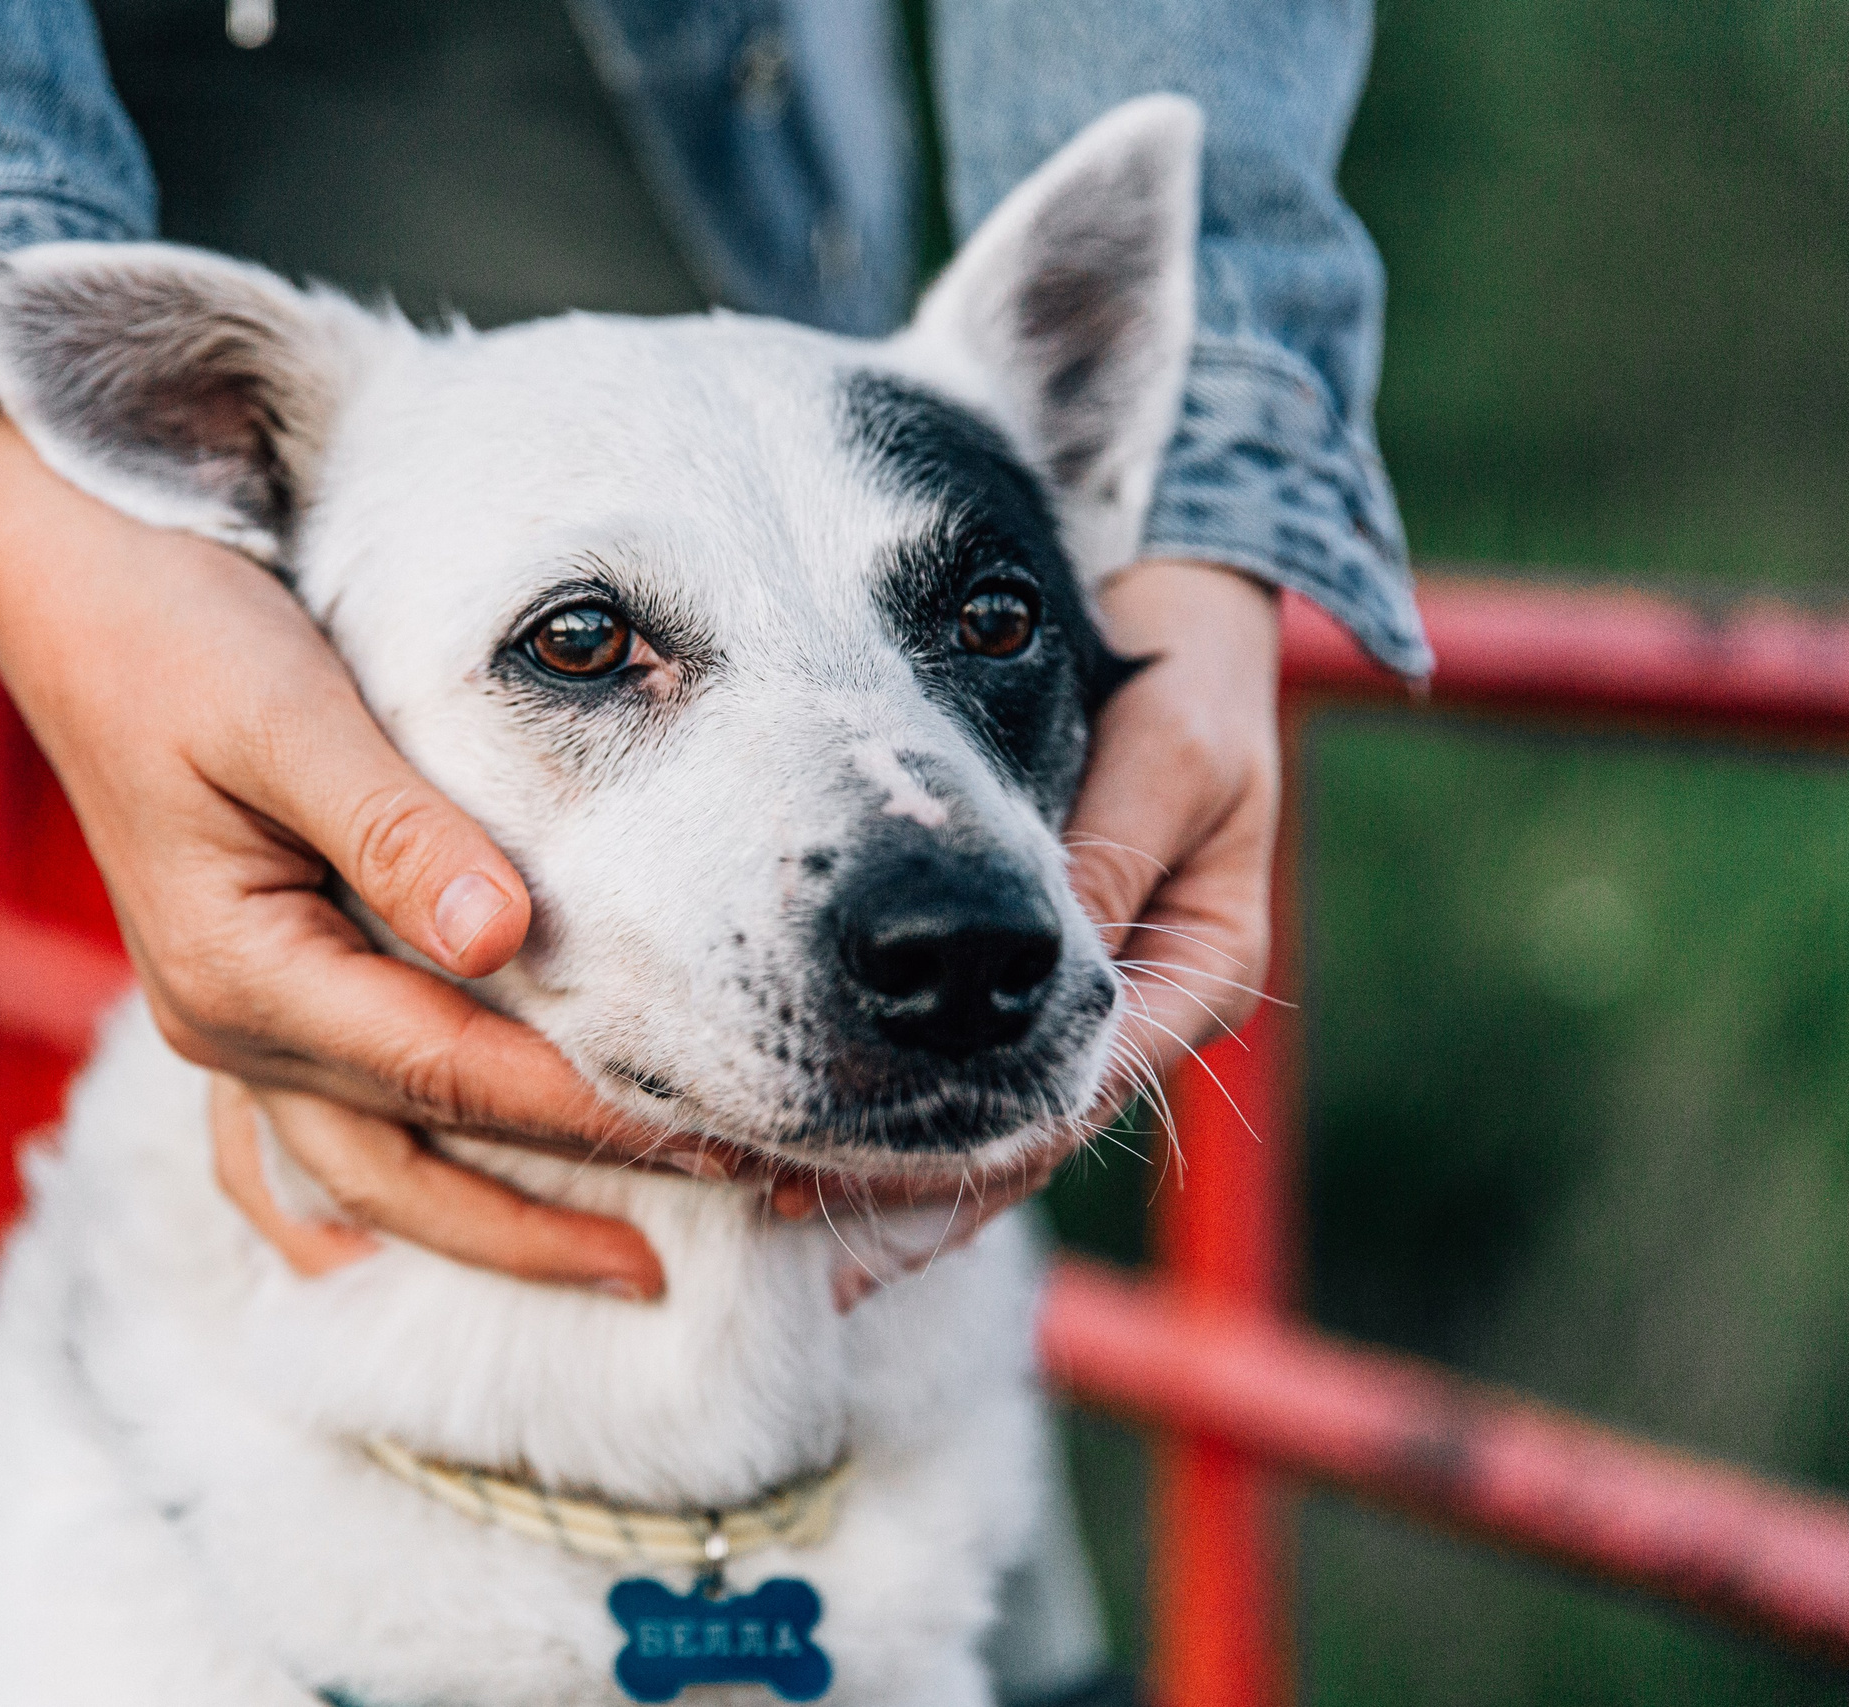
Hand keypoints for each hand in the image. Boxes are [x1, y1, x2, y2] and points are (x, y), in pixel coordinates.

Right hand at [0, 402, 682, 1299]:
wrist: (69, 587)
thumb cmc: (177, 634)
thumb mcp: (288, 713)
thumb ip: (396, 831)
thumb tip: (504, 937)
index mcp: (242, 975)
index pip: (451, 1072)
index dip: (587, 1114)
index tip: (713, 1136)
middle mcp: (226, 1027)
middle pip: (415, 1161)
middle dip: (556, 1217)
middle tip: (700, 1242)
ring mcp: (224, 1023)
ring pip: (367, 1172)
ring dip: (488, 1224)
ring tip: (616, 1262)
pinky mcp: (240, 990)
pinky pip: (307, 1138)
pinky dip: (371, 1197)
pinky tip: (409, 1242)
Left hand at [828, 557, 1281, 1307]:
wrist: (1192, 638)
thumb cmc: (1184, 684)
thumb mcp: (1164, 758)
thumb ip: (1102, 860)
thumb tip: (1030, 964)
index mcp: (1201, 970)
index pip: (1069, 1092)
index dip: (956, 1147)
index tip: (840, 1171)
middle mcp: (1150, 1014)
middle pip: (1016, 1137)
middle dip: (901, 1190)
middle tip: (778, 1213)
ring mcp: (1095, 1007)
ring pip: (983, 1124)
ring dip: (883, 1171)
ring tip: (766, 1201)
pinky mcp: (1039, 985)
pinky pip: (964, 1071)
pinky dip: (890, 1113)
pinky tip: (798, 1145)